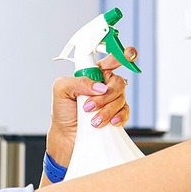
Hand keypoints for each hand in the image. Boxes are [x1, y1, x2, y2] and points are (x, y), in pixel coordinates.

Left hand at [46, 47, 137, 166]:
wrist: (66, 137)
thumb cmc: (62, 112)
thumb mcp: (61, 89)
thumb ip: (78, 81)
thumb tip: (100, 87)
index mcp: (92, 75)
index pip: (110, 61)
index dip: (122, 55)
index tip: (129, 55)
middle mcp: (104, 86)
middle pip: (118, 82)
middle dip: (106, 95)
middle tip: (89, 106)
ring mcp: (112, 101)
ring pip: (121, 98)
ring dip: (106, 110)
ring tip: (92, 120)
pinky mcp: (116, 115)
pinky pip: (125, 112)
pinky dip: (118, 117)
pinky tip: (109, 123)